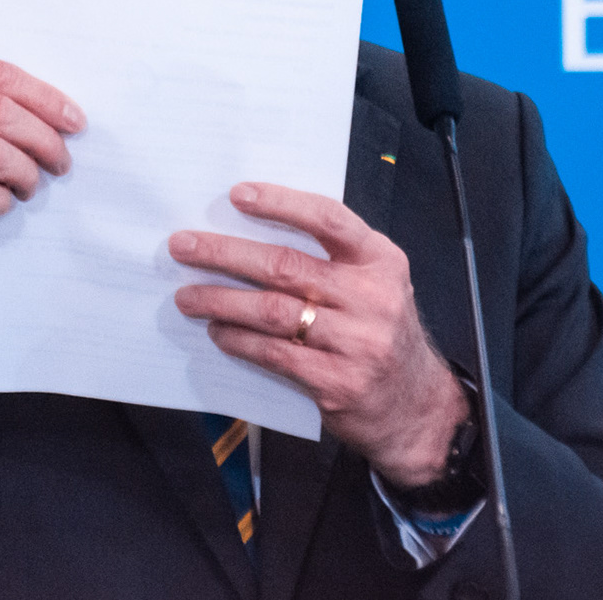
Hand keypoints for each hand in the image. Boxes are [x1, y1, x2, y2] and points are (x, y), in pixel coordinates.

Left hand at [169, 183, 467, 488]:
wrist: (418, 408)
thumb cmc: (382, 333)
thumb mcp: (376, 284)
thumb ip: (332, 259)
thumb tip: (253, 231)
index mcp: (381, 261)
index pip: (327, 218)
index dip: (280, 202)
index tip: (237, 194)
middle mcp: (372, 297)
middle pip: (286, 265)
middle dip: (225, 253)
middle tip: (184, 246)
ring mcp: (356, 343)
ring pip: (272, 311)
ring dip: (221, 300)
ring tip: (187, 296)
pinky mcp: (336, 382)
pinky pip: (273, 353)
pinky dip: (238, 340)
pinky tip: (218, 332)